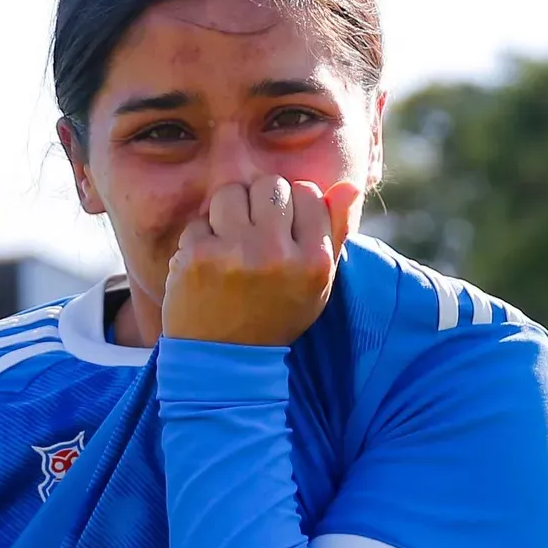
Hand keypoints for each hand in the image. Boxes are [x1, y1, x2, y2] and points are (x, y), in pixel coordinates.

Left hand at [161, 177, 361, 346]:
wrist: (223, 362)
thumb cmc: (275, 316)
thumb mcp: (316, 285)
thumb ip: (335, 233)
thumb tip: (349, 185)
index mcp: (314, 261)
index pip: (308, 192)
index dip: (293, 207)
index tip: (284, 231)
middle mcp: (278, 254)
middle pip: (271, 186)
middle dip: (260, 204)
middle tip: (254, 236)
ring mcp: (235, 253)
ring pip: (232, 192)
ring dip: (228, 213)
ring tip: (230, 244)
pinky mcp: (198, 255)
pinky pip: (200, 220)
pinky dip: (201, 238)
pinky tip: (208, 265)